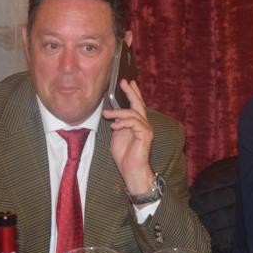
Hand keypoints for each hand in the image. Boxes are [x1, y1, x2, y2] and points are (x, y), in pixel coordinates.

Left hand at [102, 79, 153, 196]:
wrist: (132, 170)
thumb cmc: (125, 156)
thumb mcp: (118, 136)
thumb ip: (118, 124)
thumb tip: (113, 115)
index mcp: (138, 124)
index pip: (137, 105)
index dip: (133, 93)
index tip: (128, 83)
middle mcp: (144, 124)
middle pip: (138, 104)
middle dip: (131, 92)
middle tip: (124, 82)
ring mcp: (146, 129)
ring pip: (132, 113)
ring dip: (118, 113)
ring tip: (106, 114)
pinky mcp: (145, 135)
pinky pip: (134, 123)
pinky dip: (123, 123)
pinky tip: (115, 126)